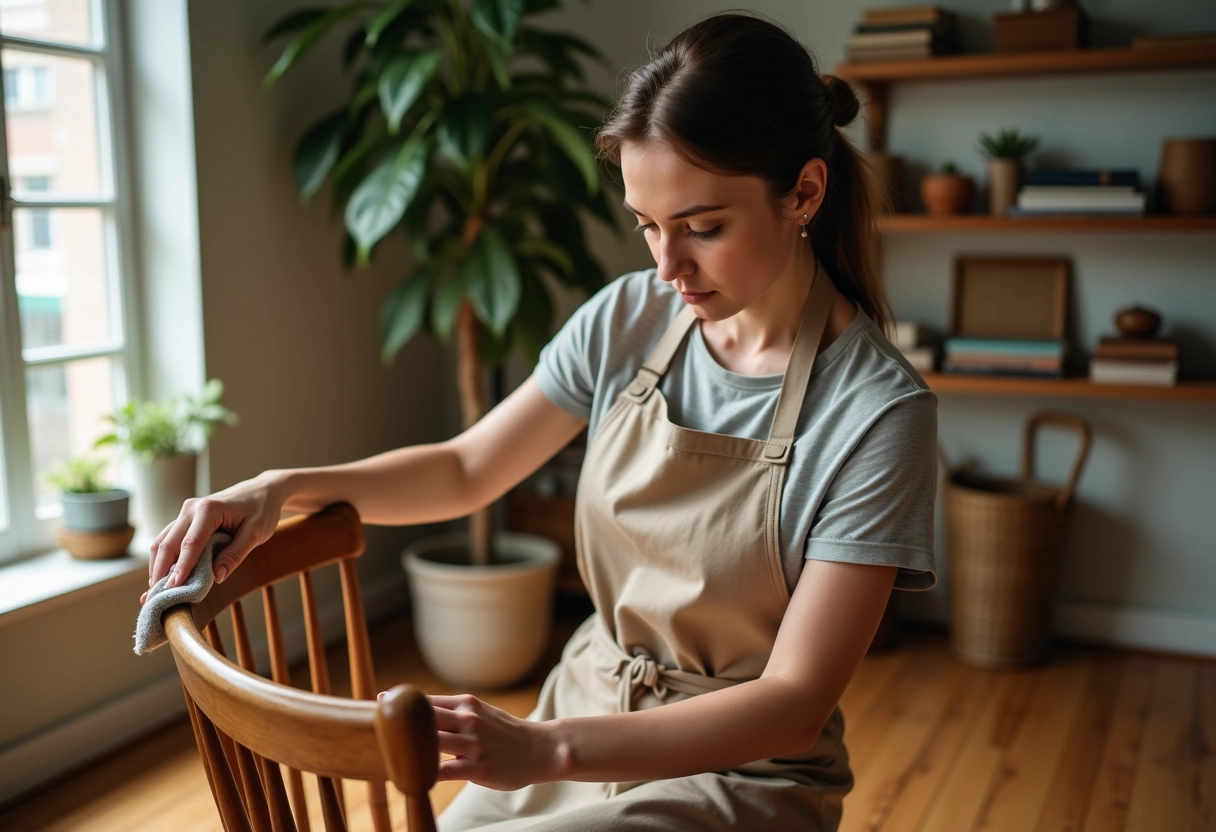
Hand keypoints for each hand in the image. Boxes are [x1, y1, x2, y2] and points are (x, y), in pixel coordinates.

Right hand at [142, 470, 287, 602]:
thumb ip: (235, 554)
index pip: (190, 544)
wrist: (261, 491)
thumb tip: (217, 577)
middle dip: (161, 571)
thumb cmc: (261, 510)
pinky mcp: (184, 520)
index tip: (173, 589)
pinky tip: (162, 578)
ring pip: (162, 542)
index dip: (181, 567)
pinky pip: (167, 540)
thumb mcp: (256, 533)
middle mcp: (191, 509)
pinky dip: (162, 559)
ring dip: (157, 567)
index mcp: (209, 509)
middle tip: (156, 598)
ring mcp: (185, 513)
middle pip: (168, 544)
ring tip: (155, 593)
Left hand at [378, 692, 562, 789]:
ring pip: (431, 743)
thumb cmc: (505, 733)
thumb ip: (453, 712)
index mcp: (466, 704)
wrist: (541, 748)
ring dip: (406, 747)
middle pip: (424, 718)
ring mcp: (472, 744)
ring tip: (381, 750)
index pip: (426, 701)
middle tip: (370, 722)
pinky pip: (443, 772)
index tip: (377, 701)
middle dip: (398, 720)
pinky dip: (423, 774)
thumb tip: (420, 712)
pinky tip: (407, 777)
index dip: (402, 702)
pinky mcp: (478, 768)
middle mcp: (467, 720)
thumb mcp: (481, 712)